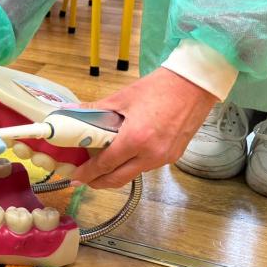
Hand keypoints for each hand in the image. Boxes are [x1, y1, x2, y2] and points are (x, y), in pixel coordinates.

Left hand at [71, 67, 218, 188]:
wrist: (193, 85)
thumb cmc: (158, 87)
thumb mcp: (122, 97)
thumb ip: (95, 108)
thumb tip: (73, 110)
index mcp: (135, 139)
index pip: (105, 164)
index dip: (87, 173)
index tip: (75, 177)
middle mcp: (151, 154)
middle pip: (118, 178)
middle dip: (98, 182)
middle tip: (85, 178)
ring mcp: (164, 158)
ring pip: (134, 174)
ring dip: (116, 173)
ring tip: (101, 165)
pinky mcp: (174, 156)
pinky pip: (147, 166)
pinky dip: (133, 164)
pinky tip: (125, 155)